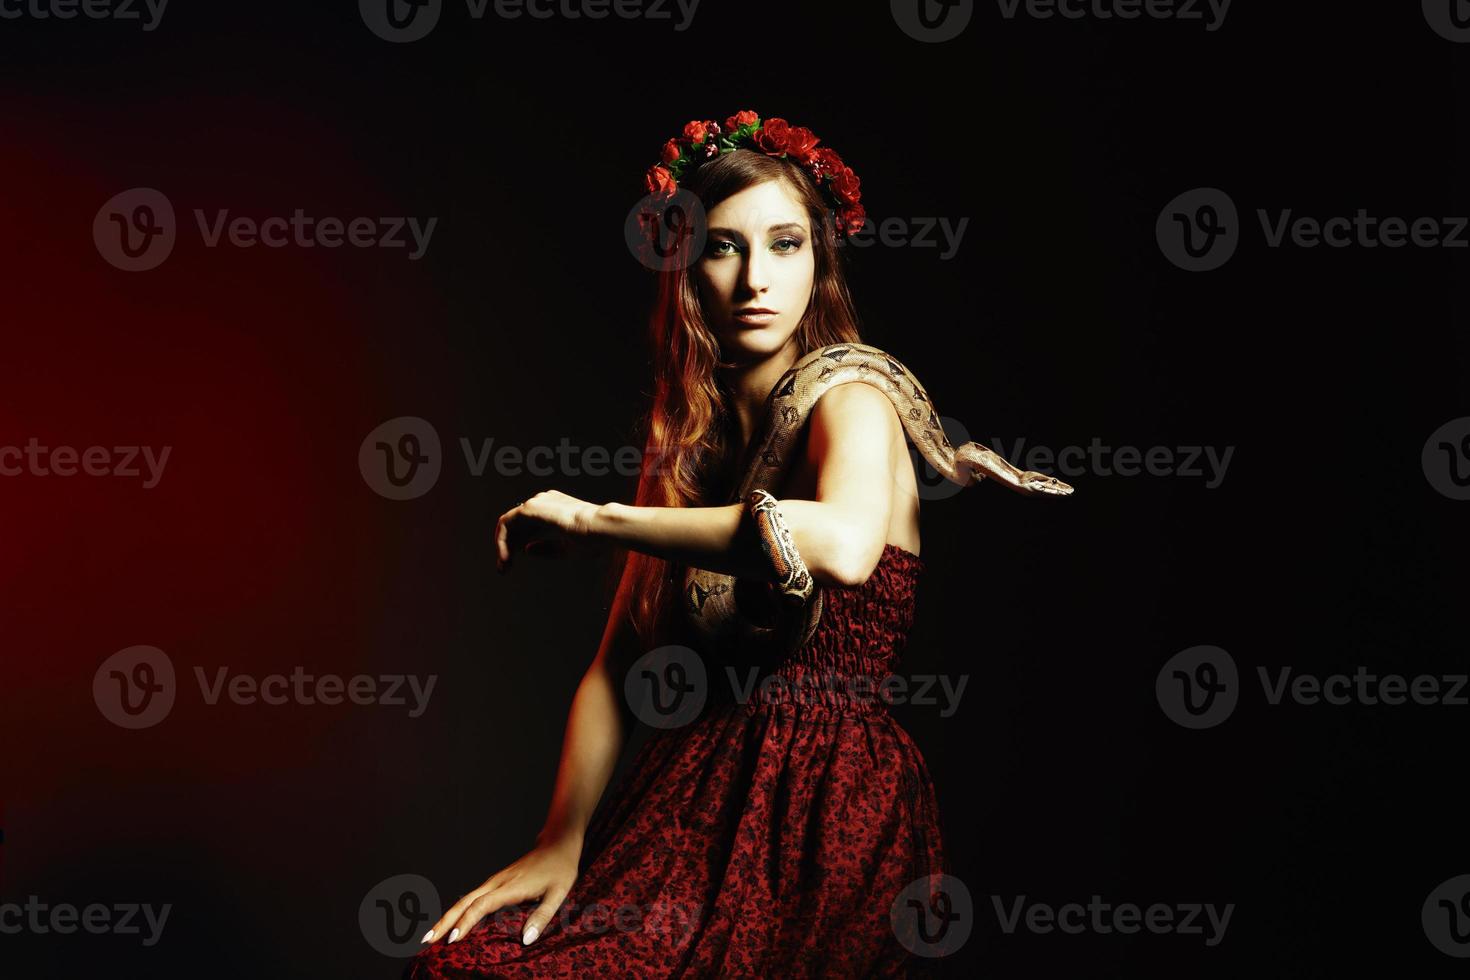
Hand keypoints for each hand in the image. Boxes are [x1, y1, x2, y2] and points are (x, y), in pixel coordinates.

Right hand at [420, 836, 581, 946]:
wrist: (557, 843)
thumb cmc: (560, 869)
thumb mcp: (558, 893)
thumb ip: (543, 916)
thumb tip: (526, 941)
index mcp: (510, 886)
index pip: (481, 905)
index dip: (466, 922)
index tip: (452, 940)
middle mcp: (497, 882)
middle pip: (464, 902)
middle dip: (445, 921)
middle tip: (426, 940)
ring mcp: (494, 881)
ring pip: (464, 899)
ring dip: (447, 917)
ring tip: (431, 936)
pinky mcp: (496, 883)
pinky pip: (472, 898)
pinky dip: (458, 911)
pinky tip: (452, 923)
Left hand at [494, 490, 604, 572]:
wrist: (602, 528)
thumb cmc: (594, 539)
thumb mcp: (565, 549)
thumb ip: (545, 548)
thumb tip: (526, 549)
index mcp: (556, 510)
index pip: (530, 526)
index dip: (520, 545)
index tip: (514, 563)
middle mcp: (545, 503)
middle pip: (518, 525)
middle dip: (508, 547)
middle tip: (504, 568)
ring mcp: (537, 503)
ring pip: (510, 524)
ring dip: (503, 545)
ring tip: (504, 565)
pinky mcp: (530, 508)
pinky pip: (506, 523)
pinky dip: (502, 540)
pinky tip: (506, 556)